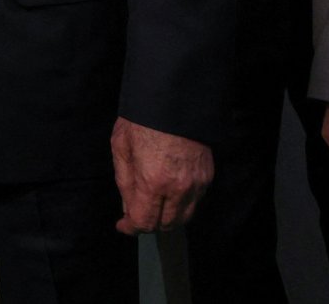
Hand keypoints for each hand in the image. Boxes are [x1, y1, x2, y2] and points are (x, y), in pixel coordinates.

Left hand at [110, 117, 213, 233]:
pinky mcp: (207, 176)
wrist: (174, 100)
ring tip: (152, 206)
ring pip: (184, 217)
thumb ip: (124, 181)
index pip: (144, 221)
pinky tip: (169, 193)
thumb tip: (127, 207)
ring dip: (167, 217)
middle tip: (136, 215)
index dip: (131, 228)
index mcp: (152, 181)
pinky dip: (181, 204)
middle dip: (149, 224)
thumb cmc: (142, 120)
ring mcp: (197, 184)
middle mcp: (178, 188)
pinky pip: (195, 202)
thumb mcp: (121, 147)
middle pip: (166, 224)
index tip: (123, 226)